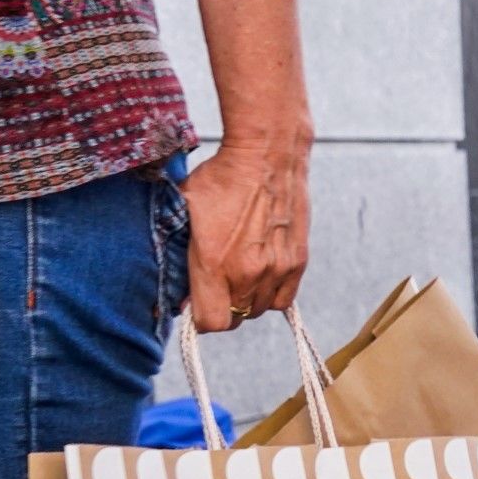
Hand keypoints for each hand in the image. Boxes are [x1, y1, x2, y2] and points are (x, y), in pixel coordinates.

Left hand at [181, 139, 310, 333]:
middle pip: (234, 319)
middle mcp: (248, 272)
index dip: (199, 318)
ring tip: (239, 274)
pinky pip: (284, 300)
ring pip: (258, 310)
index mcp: (214, 263)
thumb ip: (180, 254)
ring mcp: (277, 268)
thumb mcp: (185, 211)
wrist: (267, 155)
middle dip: (221, 307)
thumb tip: (182, 292)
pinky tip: (262, 275)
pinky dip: (271, 295)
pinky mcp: (298, 260)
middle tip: (216, 284)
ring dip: (246, 300)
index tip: (196, 302)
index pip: (210, 323)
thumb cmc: (221, 179)